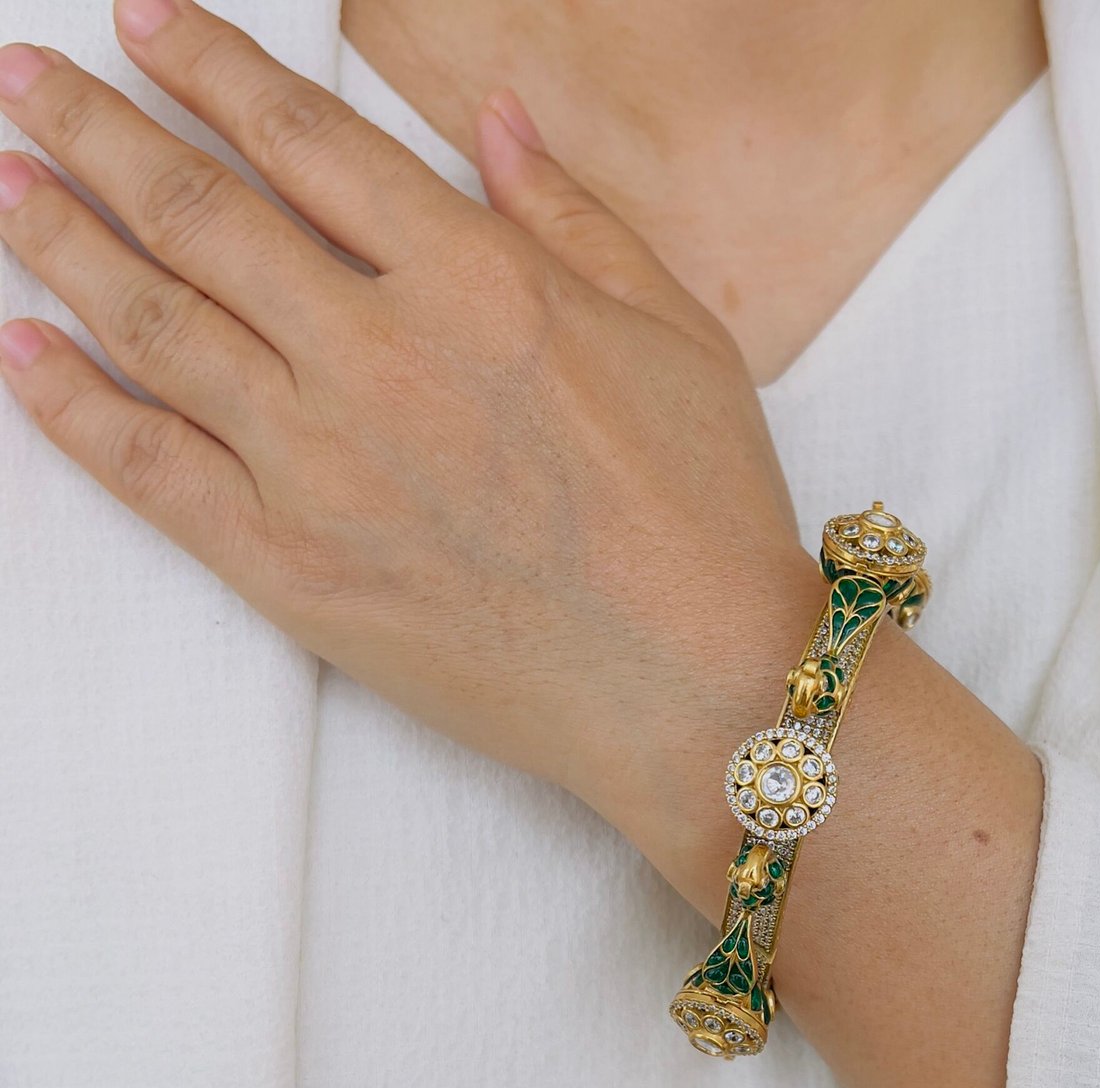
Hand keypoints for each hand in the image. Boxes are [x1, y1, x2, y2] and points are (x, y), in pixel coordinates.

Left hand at [0, 0, 813, 805]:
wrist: (696, 684)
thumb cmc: (704, 513)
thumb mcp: (677, 333)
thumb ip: (575, 215)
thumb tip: (494, 118)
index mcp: (477, 280)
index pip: (304, 141)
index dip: (208, 68)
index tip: (140, 25)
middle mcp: (378, 356)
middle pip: (199, 214)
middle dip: (95, 131)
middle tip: (23, 84)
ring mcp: (322, 466)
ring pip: (153, 325)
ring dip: (60, 241)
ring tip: (6, 189)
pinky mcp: (293, 570)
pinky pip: (149, 471)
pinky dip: (70, 406)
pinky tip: (23, 352)